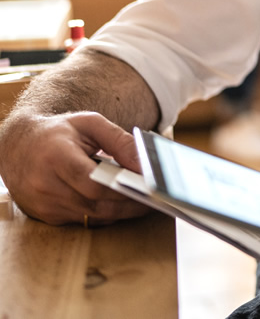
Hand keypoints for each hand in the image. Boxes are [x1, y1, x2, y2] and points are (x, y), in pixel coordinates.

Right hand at [0, 111, 148, 224]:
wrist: (18, 145)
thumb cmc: (59, 132)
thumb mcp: (90, 123)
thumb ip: (119, 141)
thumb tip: (144, 163)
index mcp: (55, 157)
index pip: (92, 182)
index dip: (122, 187)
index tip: (149, 186)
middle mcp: (45, 185)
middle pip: (95, 203)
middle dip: (129, 203)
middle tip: (157, 198)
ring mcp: (44, 204)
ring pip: (91, 215)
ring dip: (121, 211)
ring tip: (146, 201)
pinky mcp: (47, 216)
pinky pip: (83, 220)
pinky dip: (105, 213)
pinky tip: (123, 204)